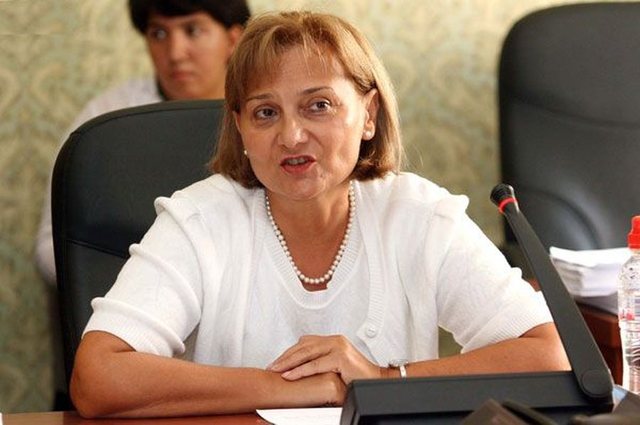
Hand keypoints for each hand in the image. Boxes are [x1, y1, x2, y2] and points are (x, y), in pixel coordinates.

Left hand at [267, 335, 382, 384]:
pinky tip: (290, 375)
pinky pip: (315, 364)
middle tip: (272, 366)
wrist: (375, 383)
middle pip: (303, 345)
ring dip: (289, 362)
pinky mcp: (340, 357)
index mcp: (333, 340)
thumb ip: (322, 361)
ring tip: (277, 370)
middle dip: (286, 356)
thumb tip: (302, 366)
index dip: (290, 351)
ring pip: (307, 353)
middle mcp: (335, 340)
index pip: (306, 342)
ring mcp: (338, 347)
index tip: (278, 361)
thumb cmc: (357, 377)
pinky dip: (300, 370)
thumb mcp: (336, 365)